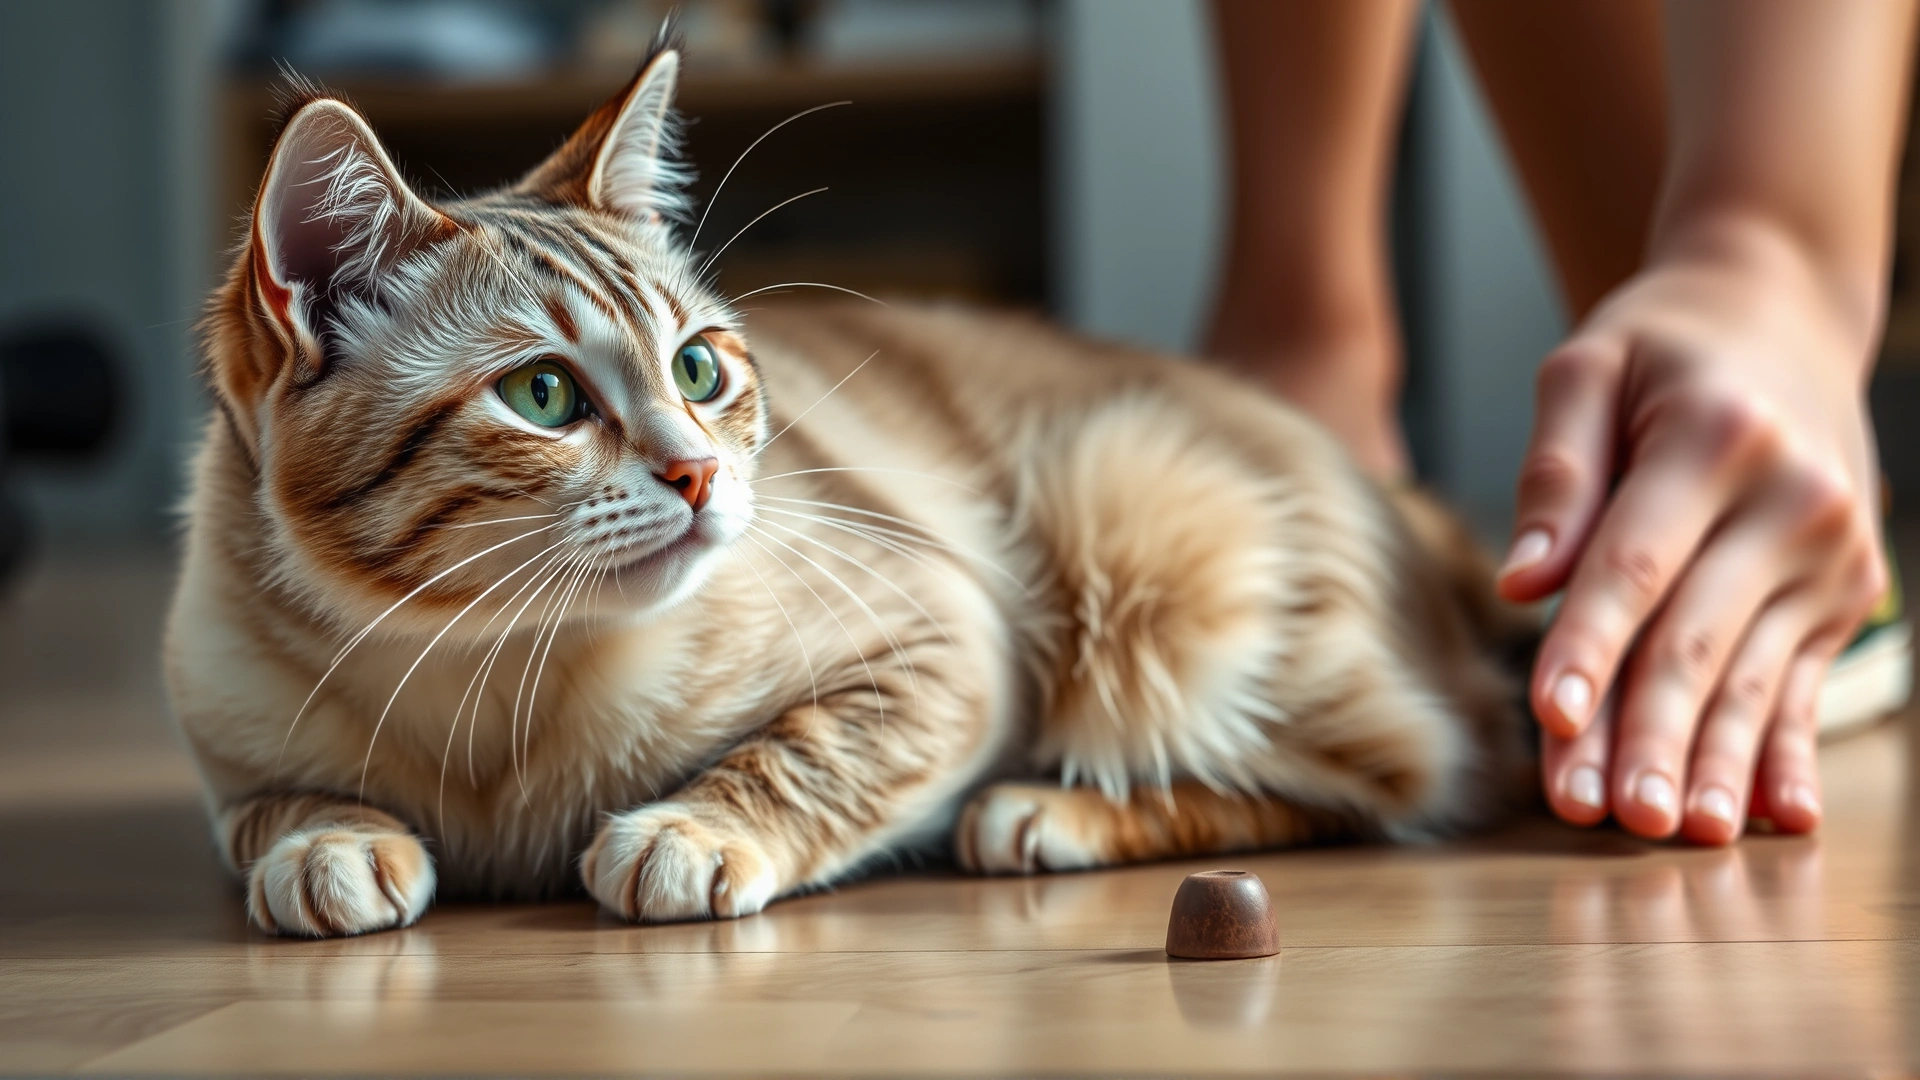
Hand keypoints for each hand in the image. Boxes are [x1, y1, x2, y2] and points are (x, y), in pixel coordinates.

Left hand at [1497, 221, 1887, 843]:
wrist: (1783, 310)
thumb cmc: (1660, 344)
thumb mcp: (1587, 369)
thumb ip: (1554, 473)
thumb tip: (1519, 583)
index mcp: (1717, 437)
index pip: (1636, 565)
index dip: (1589, 646)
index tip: (1551, 717)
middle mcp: (1793, 499)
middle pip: (1696, 639)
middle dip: (1641, 734)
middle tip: (1596, 814)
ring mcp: (1832, 553)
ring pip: (1751, 678)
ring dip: (1705, 763)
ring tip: (1667, 832)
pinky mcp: (1849, 591)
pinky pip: (1803, 684)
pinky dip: (1783, 753)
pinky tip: (1771, 816)